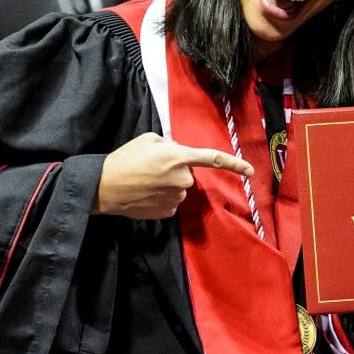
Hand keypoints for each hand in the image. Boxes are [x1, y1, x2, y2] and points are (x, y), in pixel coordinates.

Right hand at [94, 132, 253, 218]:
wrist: (102, 187)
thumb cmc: (125, 159)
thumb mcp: (149, 140)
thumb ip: (171, 145)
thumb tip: (179, 153)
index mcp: (180, 157)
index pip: (214, 159)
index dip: (234, 164)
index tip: (250, 170)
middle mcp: (182, 179)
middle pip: (188, 174)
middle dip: (175, 170)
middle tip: (151, 167)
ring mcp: (175, 198)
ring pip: (179, 188)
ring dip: (167, 184)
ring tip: (144, 180)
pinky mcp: (167, 212)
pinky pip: (170, 202)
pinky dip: (160, 198)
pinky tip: (145, 194)